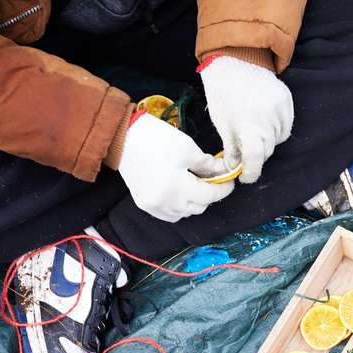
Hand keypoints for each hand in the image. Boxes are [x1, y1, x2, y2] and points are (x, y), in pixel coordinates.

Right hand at [119, 113, 234, 222]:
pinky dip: (179, 207)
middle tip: (212, 179)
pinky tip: (180, 193)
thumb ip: (208, 164)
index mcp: (178, 189)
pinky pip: (170, 214)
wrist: (122, 137)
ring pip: (185, 213)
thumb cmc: (155, 138)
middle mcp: (166, 203)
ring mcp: (153, 206)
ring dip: (194, 202)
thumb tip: (223, 171)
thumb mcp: (187, 147)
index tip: (230, 180)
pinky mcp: (144, 204)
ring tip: (195, 184)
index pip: (210, 195)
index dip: (223, 188)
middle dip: (209, 194)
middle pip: (199, 207)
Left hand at [199, 56, 294, 183]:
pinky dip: (276, 129)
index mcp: (248, 124)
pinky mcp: (287, 101)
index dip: (251, 172)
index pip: (255, 158)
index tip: (245, 177)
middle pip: (267, 150)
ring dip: (267, 141)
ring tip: (254, 129)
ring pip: (278, 139)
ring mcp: (280, 109)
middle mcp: (268, 118)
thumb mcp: (222, 122)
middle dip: (256, 154)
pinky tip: (264, 120)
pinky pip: (285, 125)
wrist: (236, 59)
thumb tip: (235, 168)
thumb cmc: (224, 92)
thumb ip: (231, 148)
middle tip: (244, 149)